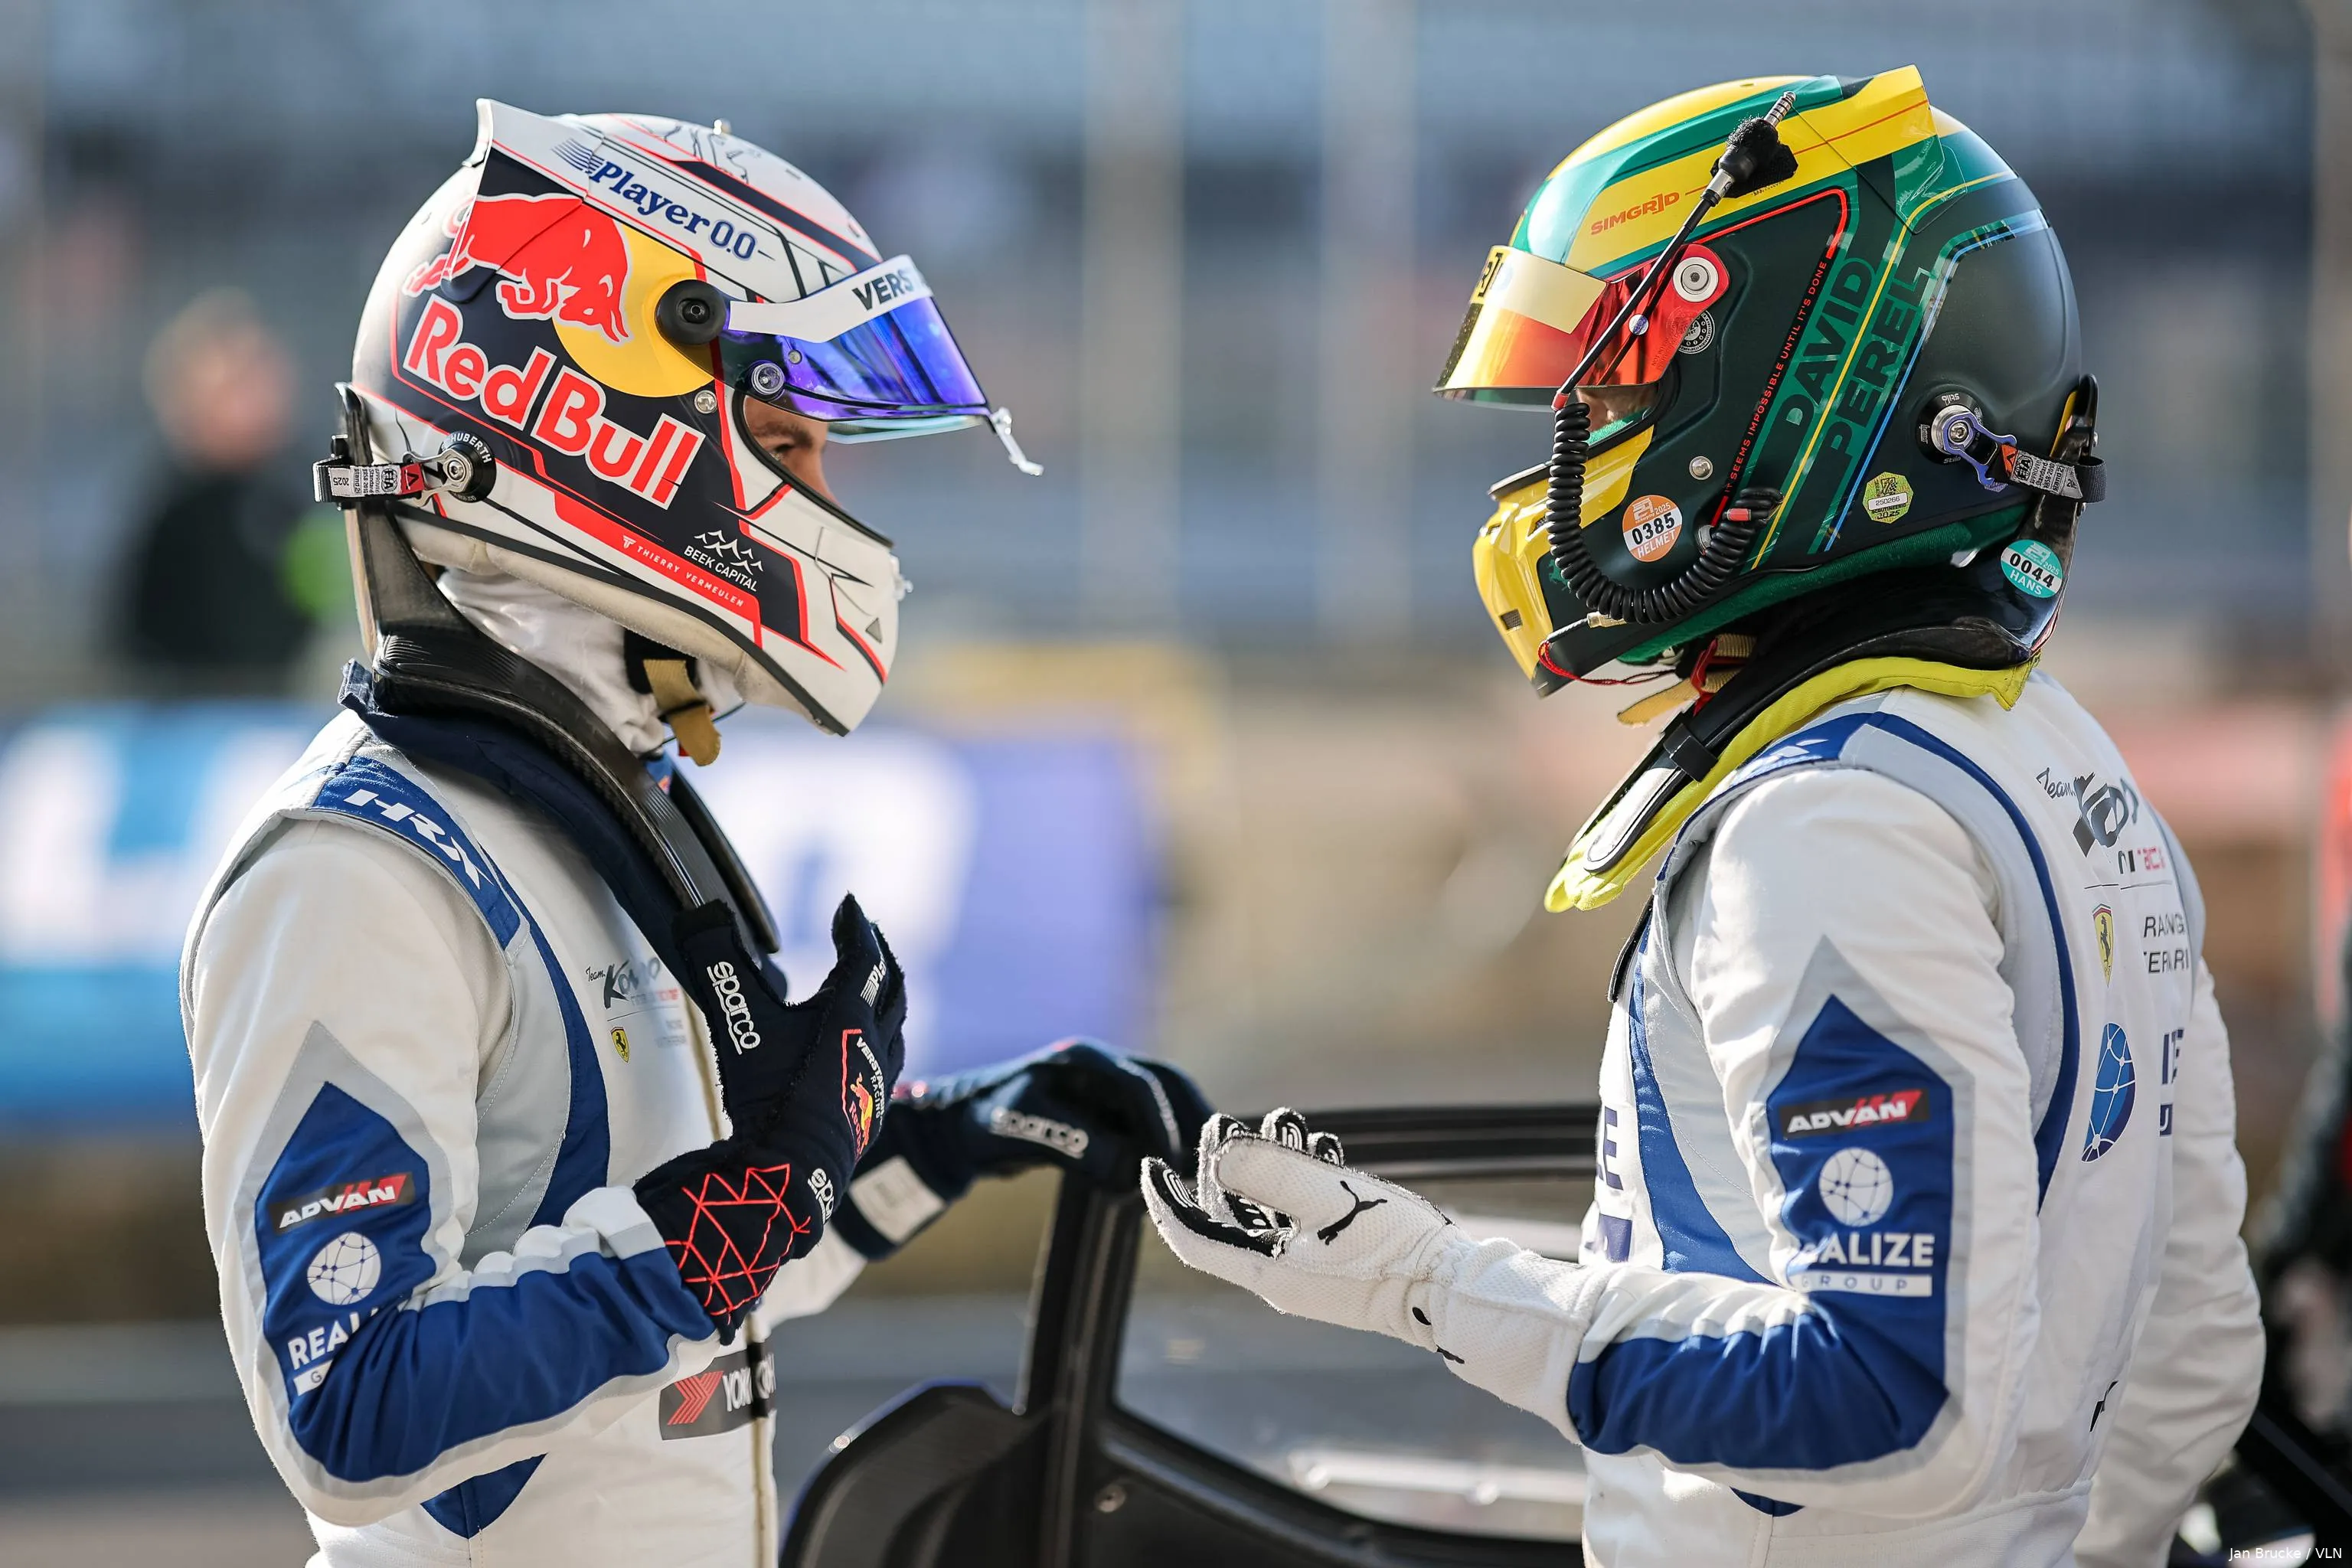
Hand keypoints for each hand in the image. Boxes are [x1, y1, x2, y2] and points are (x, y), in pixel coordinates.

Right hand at [635, 894, 906, 1330]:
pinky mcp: (878, 1106)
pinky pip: (893, 1058)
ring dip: (889, 996)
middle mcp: (877, 1040)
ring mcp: (883, 1076)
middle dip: (881, 953)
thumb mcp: (738, 1025)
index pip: (864, 953)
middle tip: (868, 934)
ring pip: (899, 1023)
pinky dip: (887, 1036)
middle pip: (893, 984)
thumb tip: (699, 918)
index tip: (849, 904)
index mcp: (852, 1013)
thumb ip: (719, 968)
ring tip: (877, 983)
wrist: (792, 1169)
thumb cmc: (768, 1096)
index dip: (856, 925)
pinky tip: (873, 1046)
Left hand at [831, 1040, 1211, 1259]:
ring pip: (1157, 1108)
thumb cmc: (983, 1122)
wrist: (954, 1131)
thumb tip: (1129, 1168)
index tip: (1174, 1161)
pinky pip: (1140, 1127)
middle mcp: (1099, 1069)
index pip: (1141, 1085)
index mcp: (1085, 1060)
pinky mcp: (1098, 1115)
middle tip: (1208, 1161)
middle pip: (1164, 1087)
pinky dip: (1156, 1148)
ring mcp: (1100, 1091)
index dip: (1163, 1124)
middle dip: (1189, 1121)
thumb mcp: (1026, 1128)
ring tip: (1191, 1174)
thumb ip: (1078, 1143)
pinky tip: (1164, 1176)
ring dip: (1175, 1136)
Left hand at [1141, 1109, 1459, 1349]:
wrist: (1451, 1289)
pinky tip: (1320, 1146)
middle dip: (1225, 1164)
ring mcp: (1312, 1267)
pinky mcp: (1340, 1258)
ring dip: (1272, 1163)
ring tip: (1285, 1121)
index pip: (1193, 1237)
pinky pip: (1306, 1215)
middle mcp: (1280, 1272)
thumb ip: (1269, 1172)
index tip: (1154, 1163)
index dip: (1165, 1201)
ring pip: (1273, 1209)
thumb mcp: (1326, 1200)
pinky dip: (1306, 1179)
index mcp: (1265, 1270)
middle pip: (1232, 1214)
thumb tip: (1218, 1153)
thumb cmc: (1392, 1250)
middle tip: (1222, 1121)